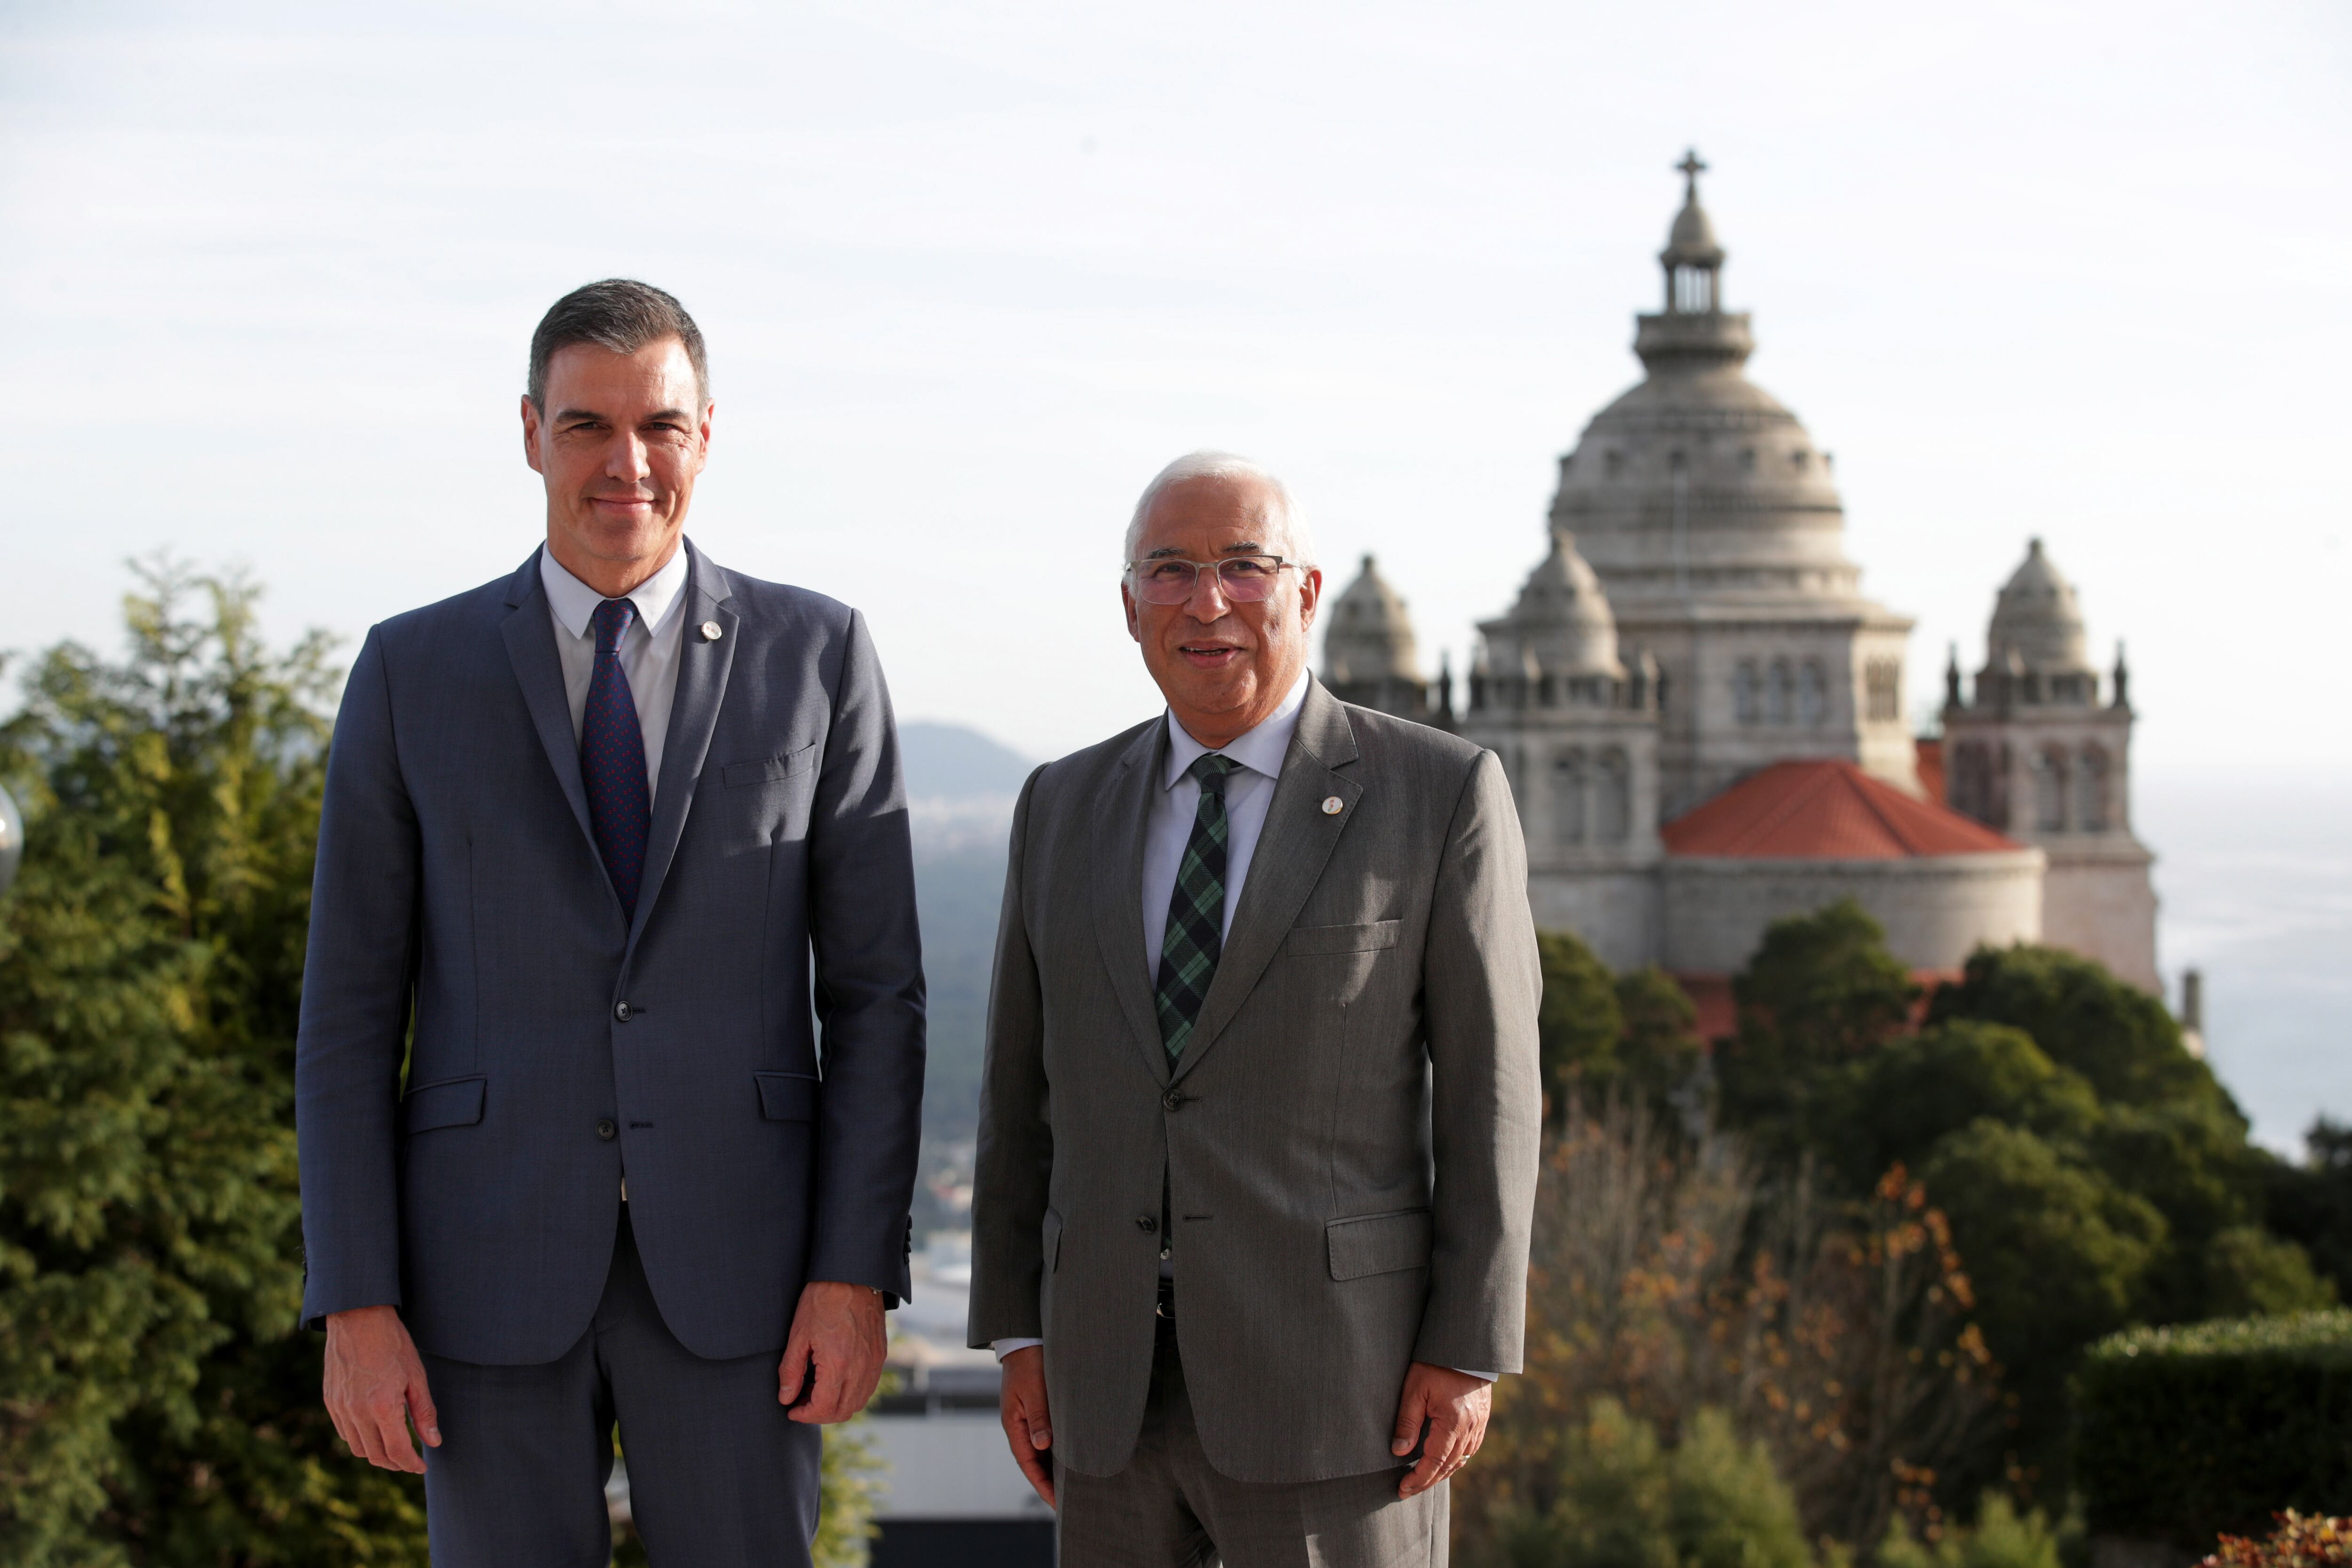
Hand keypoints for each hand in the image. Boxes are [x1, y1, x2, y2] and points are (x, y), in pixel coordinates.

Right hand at [323, 1305, 439, 1472]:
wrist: (358, 1318)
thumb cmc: (393, 1344)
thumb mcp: (417, 1377)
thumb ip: (424, 1413)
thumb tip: (433, 1442)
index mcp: (383, 1407)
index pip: (397, 1451)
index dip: (410, 1464)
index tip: (421, 1467)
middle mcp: (357, 1412)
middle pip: (375, 1455)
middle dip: (395, 1463)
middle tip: (409, 1460)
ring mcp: (340, 1408)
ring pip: (357, 1448)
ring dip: (376, 1453)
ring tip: (393, 1447)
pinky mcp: (330, 1401)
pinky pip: (344, 1432)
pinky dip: (360, 1438)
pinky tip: (374, 1429)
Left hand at [778, 1281, 887, 1422]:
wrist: (852, 1276)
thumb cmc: (821, 1302)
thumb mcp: (798, 1336)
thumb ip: (791, 1371)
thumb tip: (786, 1398)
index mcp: (838, 1364)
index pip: (823, 1409)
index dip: (804, 1415)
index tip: (791, 1409)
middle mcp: (860, 1368)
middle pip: (842, 1412)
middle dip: (819, 1415)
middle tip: (802, 1402)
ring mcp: (874, 1362)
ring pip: (858, 1402)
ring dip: (837, 1405)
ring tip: (817, 1390)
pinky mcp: (880, 1355)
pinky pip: (868, 1386)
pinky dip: (851, 1393)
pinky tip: (835, 1379)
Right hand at [998, 1346, 1055, 1508]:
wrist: (1024, 1342)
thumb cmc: (1029, 1365)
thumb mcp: (1034, 1392)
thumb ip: (1038, 1419)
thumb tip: (1042, 1446)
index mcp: (1014, 1426)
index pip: (1027, 1464)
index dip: (1042, 1485)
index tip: (1056, 1502)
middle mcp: (1019, 1427)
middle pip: (1033, 1463)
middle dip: (1048, 1483)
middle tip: (1068, 1501)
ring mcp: (1027, 1421)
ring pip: (1040, 1452)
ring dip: (1053, 1469)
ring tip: (1072, 1486)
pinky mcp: (1036, 1413)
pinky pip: (1045, 1439)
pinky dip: (1055, 1452)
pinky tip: (1069, 1458)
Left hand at [1391, 1363, 1489, 1498]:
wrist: (1466, 1348)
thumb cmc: (1436, 1365)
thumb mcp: (1415, 1390)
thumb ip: (1407, 1422)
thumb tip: (1399, 1452)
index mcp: (1453, 1423)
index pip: (1435, 1462)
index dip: (1418, 1479)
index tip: (1402, 1489)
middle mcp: (1470, 1429)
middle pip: (1448, 1466)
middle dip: (1427, 1481)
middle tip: (1407, 1490)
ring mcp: (1479, 1425)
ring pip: (1460, 1460)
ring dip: (1441, 1473)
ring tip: (1422, 1480)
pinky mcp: (1482, 1419)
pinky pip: (1470, 1449)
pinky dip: (1455, 1460)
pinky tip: (1443, 1462)